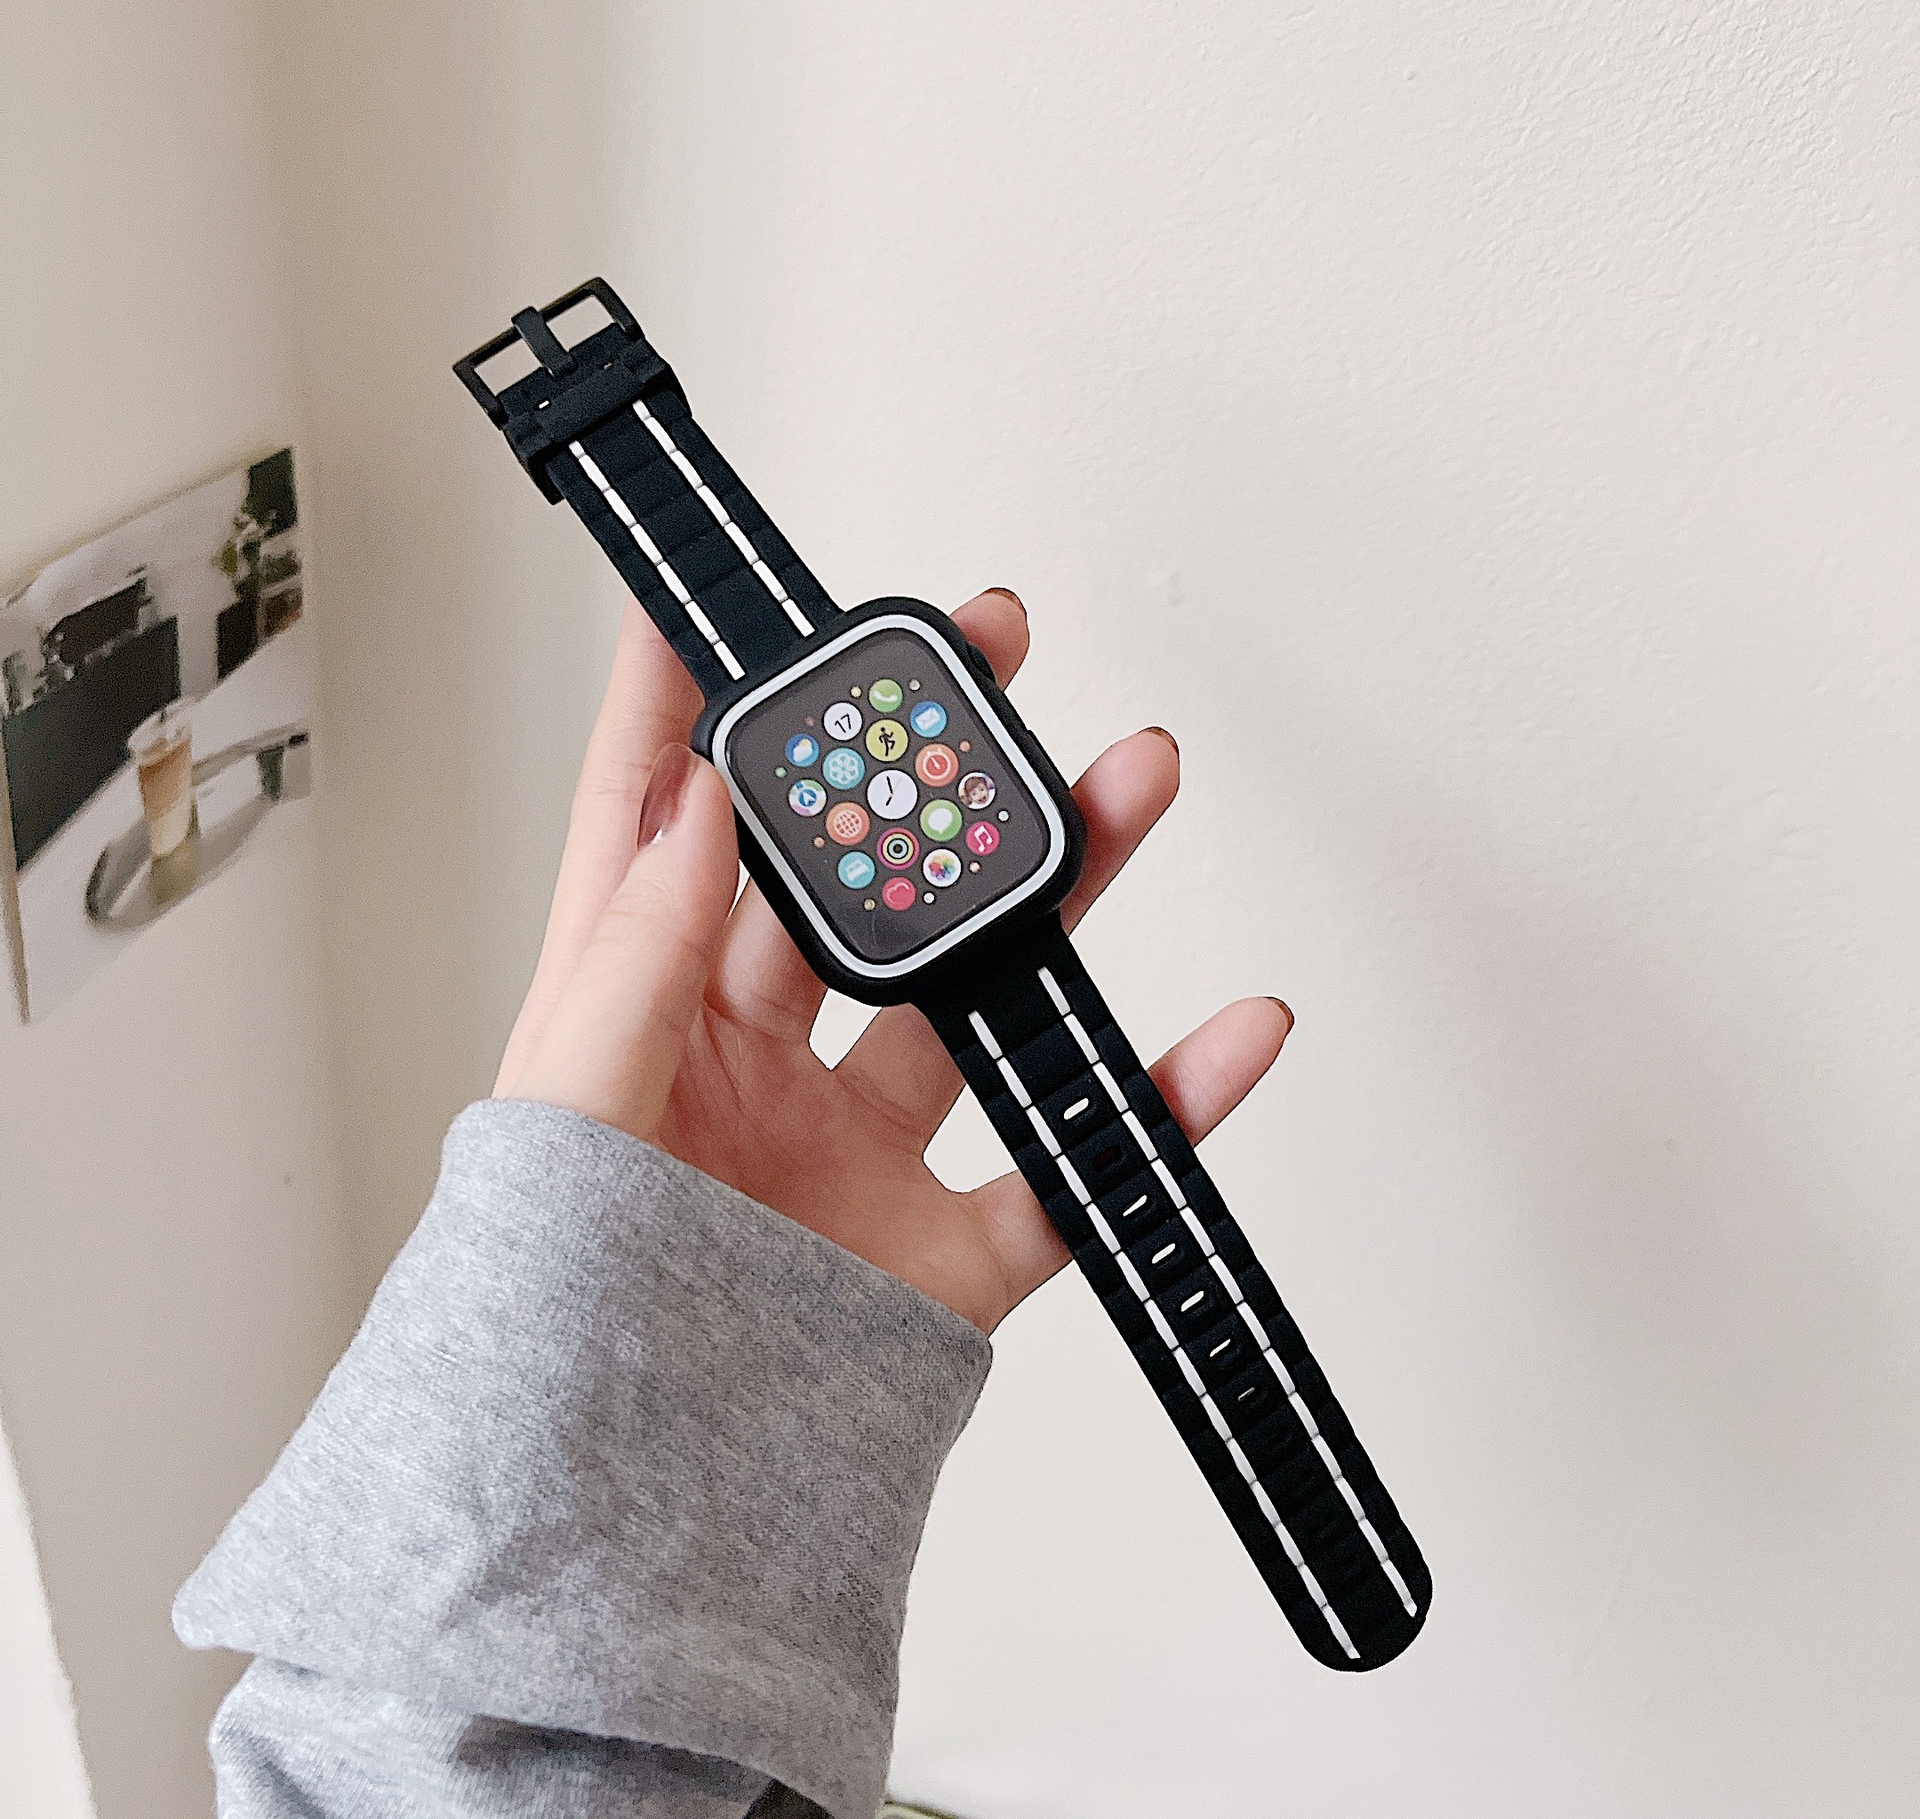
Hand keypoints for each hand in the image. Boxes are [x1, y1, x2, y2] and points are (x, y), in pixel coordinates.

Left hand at [495, 590, 1291, 1332]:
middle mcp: (757, 1069)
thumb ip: (635, 947)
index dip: (676, 706)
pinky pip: (1078, 1168)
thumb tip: (694, 792)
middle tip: (982, 664)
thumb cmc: (562, 1325)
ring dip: (1066, 890)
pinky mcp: (946, 1252)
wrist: (632, 1523)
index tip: (712, 598)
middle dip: (923, 766)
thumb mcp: (570, 1106)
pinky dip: (1163, 1104)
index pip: (657, 828)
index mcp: (643, 1018)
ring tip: (1127, 783)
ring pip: (984, 992)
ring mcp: (859, 1156)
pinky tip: (1229, 1031)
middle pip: (858, 882)